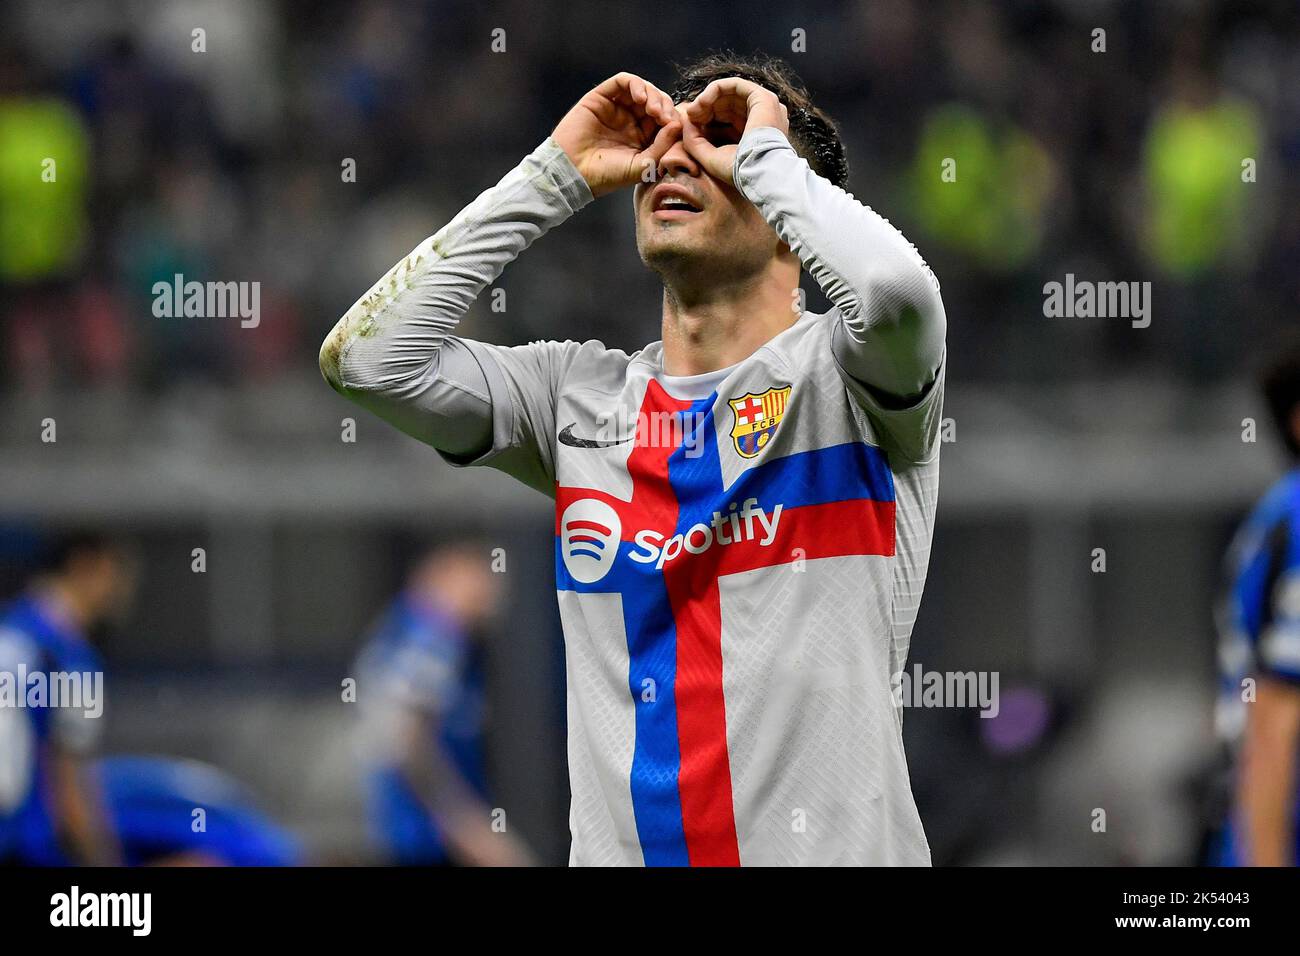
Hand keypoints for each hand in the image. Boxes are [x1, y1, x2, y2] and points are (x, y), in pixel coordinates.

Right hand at [553, 73, 680, 197]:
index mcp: (644, 138)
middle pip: (657, 101)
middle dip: (665, 105)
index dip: (674, 118)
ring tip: (653, 108)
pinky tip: (640, 98)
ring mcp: (617, 108)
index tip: (675, 126)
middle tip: (664, 116)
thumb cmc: (607, 175)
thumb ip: (663, 145)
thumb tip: (678, 123)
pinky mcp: (602, 97)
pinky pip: (623, 81)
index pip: (666, 120)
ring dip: (653, 94)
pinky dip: (636, 84)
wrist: (574, 172)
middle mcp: (631, 121)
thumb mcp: (643, 166)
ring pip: (643, 89)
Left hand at [682, 77, 788, 184]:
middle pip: (727, 106)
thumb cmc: (739, 171)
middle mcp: (761, 120)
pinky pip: (735, 85)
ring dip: (707, 99)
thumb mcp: (711, 158)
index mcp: (754, 136)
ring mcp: (764, 108)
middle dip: (705, 109)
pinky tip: (702, 101)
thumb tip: (685, 122)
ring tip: (693, 110)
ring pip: (730, 94)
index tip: (690, 126)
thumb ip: (695, 142)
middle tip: (690, 116)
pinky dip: (715, 89)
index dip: (706, 120)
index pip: (726, 121)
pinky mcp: (762, 97)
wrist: (758, 172)